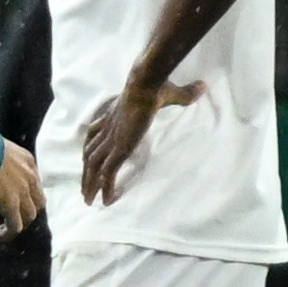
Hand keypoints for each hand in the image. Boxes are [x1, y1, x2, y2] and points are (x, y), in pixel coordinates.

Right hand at [0, 139, 43, 238]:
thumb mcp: (0, 149)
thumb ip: (3, 161)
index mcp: (29, 163)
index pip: (35, 184)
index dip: (27, 195)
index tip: (14, 199)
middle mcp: (31, 178)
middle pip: (38, 202)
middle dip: (27, 211)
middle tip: (12, 215)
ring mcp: (23, 192)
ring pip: (29, 216)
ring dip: (19, 223)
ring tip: (4, 228)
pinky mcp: (11, 203)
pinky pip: (15, 225)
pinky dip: (8, 233)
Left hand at [82, 77, 201, 204]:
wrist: (145, 84)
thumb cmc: (155, 86)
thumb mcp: (170, 91)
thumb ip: (184, 93)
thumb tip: (202, 86)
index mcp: (113, 115)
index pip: (95, 133)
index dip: (91, 147)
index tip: (88, 159)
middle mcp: (108, 129)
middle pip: (90, 153)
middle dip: (86, 171)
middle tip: (85, 188)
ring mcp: (112, 140)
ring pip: (94, 166)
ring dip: (90, 184)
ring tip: (89, 200)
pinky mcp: (119, 148)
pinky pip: (108, 173)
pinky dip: (106, 188)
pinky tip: (106, 201)